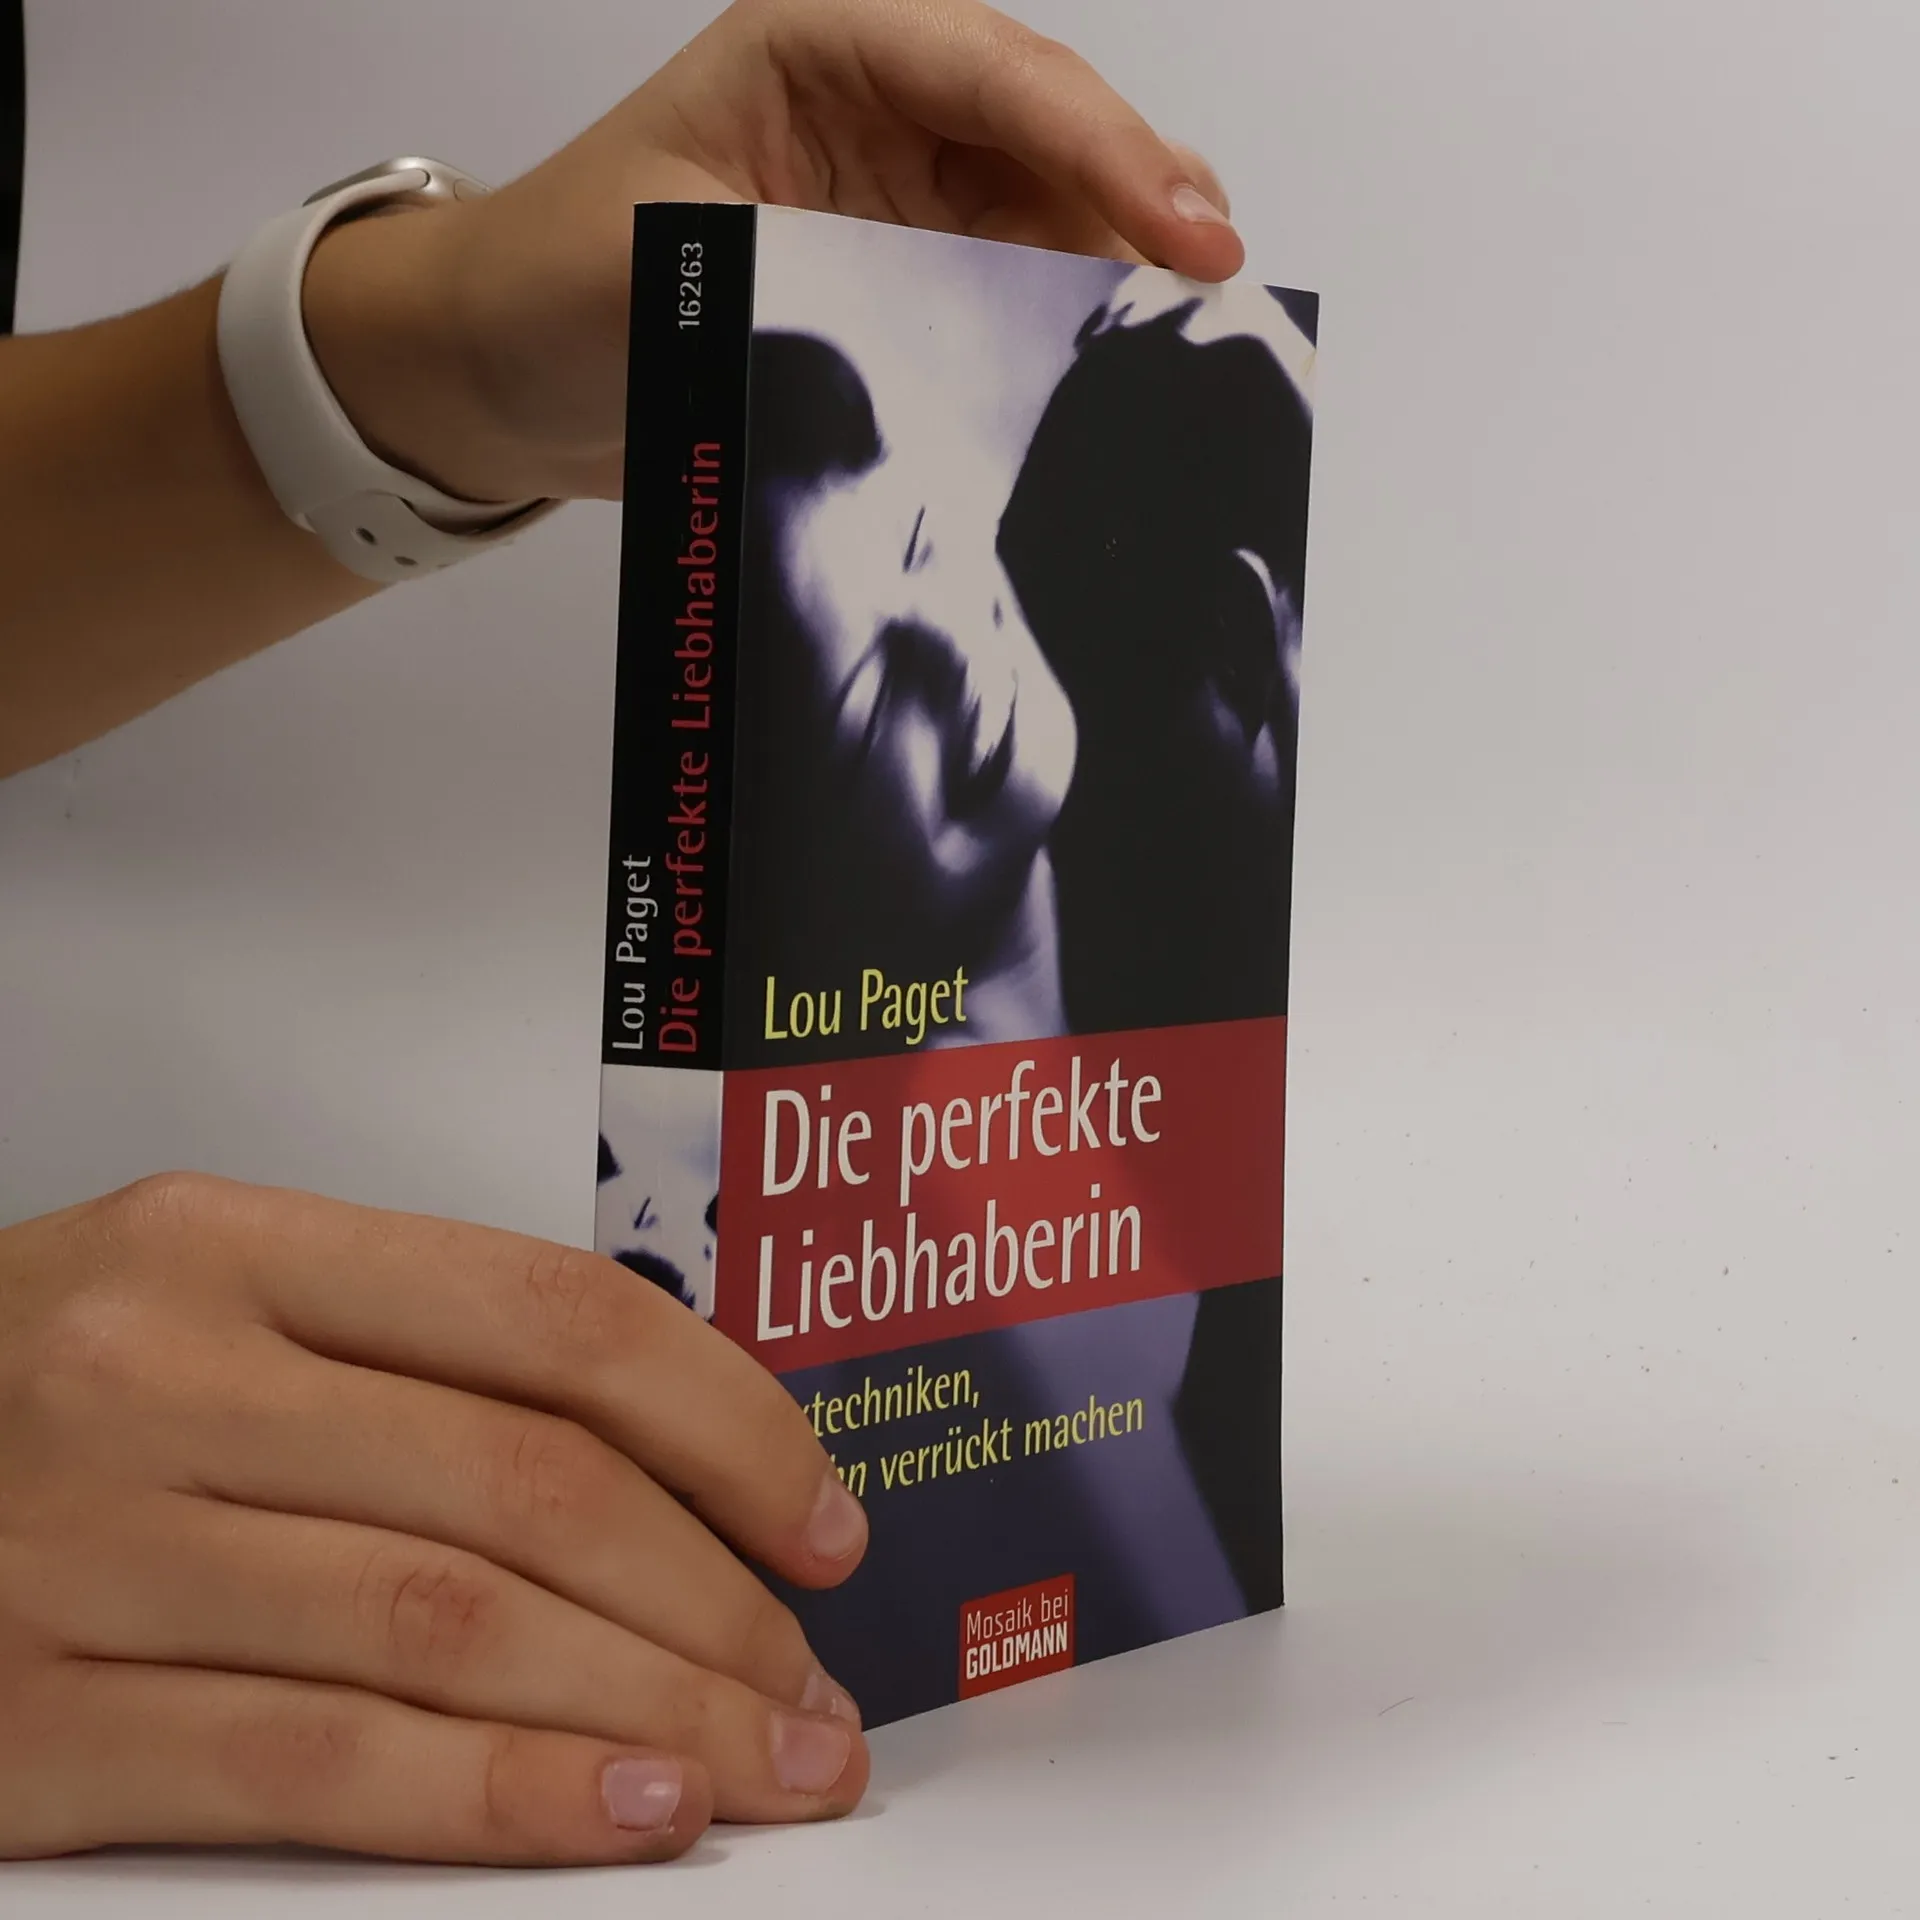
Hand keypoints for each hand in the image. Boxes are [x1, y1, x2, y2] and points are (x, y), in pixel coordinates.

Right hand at [0, 1174, 869, 1862]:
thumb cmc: (35, 1398)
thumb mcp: (206, 1312)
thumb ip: (412, 1364)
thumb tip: (673, 1470)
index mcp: (234, 1249)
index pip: (555, 1317)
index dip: (726, 1423)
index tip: (821, 1515)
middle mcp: (165, 1375)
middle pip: (528, 1485)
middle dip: (714, 1600)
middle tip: (815, 1683)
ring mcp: (89, 1548)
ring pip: (452, 1626)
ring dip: (649, 1710)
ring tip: (768, 1763)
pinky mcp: (32, 1722)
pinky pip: (318, 1767)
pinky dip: (498, 1798)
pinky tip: (625, 1816)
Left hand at [301, 0, 1244, 505]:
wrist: (502, 374)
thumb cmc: (550, 291)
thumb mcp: (664, 272)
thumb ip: (804, 290)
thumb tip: (939, 355)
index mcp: (815, 53)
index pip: (989, 75)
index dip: (1098, 146)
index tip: (1178, 228)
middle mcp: (873, 110)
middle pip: (1047, 126)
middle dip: (1140, 189)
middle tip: (1217, 274)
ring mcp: (897, 196)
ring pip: (1051, 201)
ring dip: (1127, 252)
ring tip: (1202, 313)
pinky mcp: (904, 279)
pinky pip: (1019, 281)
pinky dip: (1081, 314)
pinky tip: (1127, 348)